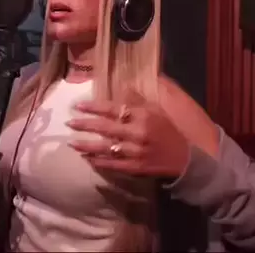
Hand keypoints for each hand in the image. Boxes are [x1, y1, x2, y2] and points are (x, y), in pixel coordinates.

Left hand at [66, 100, 189, 178]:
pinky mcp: (134, 167)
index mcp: (142, 116)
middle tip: (69, 123)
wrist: (185, 159)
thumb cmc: (169, 131)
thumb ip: (137, 100)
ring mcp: (135, 152)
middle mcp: (137, 133)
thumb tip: (122, 86)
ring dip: (86, 145)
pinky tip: (86, 158)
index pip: (113, 109)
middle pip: (105, 128)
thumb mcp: (156, 110)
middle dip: (85, 125)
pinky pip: (112, 164)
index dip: (94, 107)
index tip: (79, 106)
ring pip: (105, 148)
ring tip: (71, 142)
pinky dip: (98, 161)